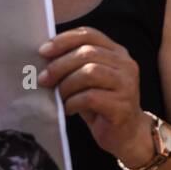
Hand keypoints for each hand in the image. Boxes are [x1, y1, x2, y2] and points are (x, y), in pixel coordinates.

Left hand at [38, 27, 149, 166]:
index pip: (90, 34)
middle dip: (60, 65)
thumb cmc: (102, 105)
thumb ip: (75, 65)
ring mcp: (127, 84)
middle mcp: (126, 64)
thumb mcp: (88, 80)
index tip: (43, 51)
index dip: (64, 40)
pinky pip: (91, 97)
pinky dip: (73, 103)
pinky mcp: (123, 105)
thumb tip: (43, 56)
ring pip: (90, 72)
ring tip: (59, 97)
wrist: (127, 135)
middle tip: (44, 79)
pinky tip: (69, 109)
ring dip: (66, 85)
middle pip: (87, 53)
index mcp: (118, 53)